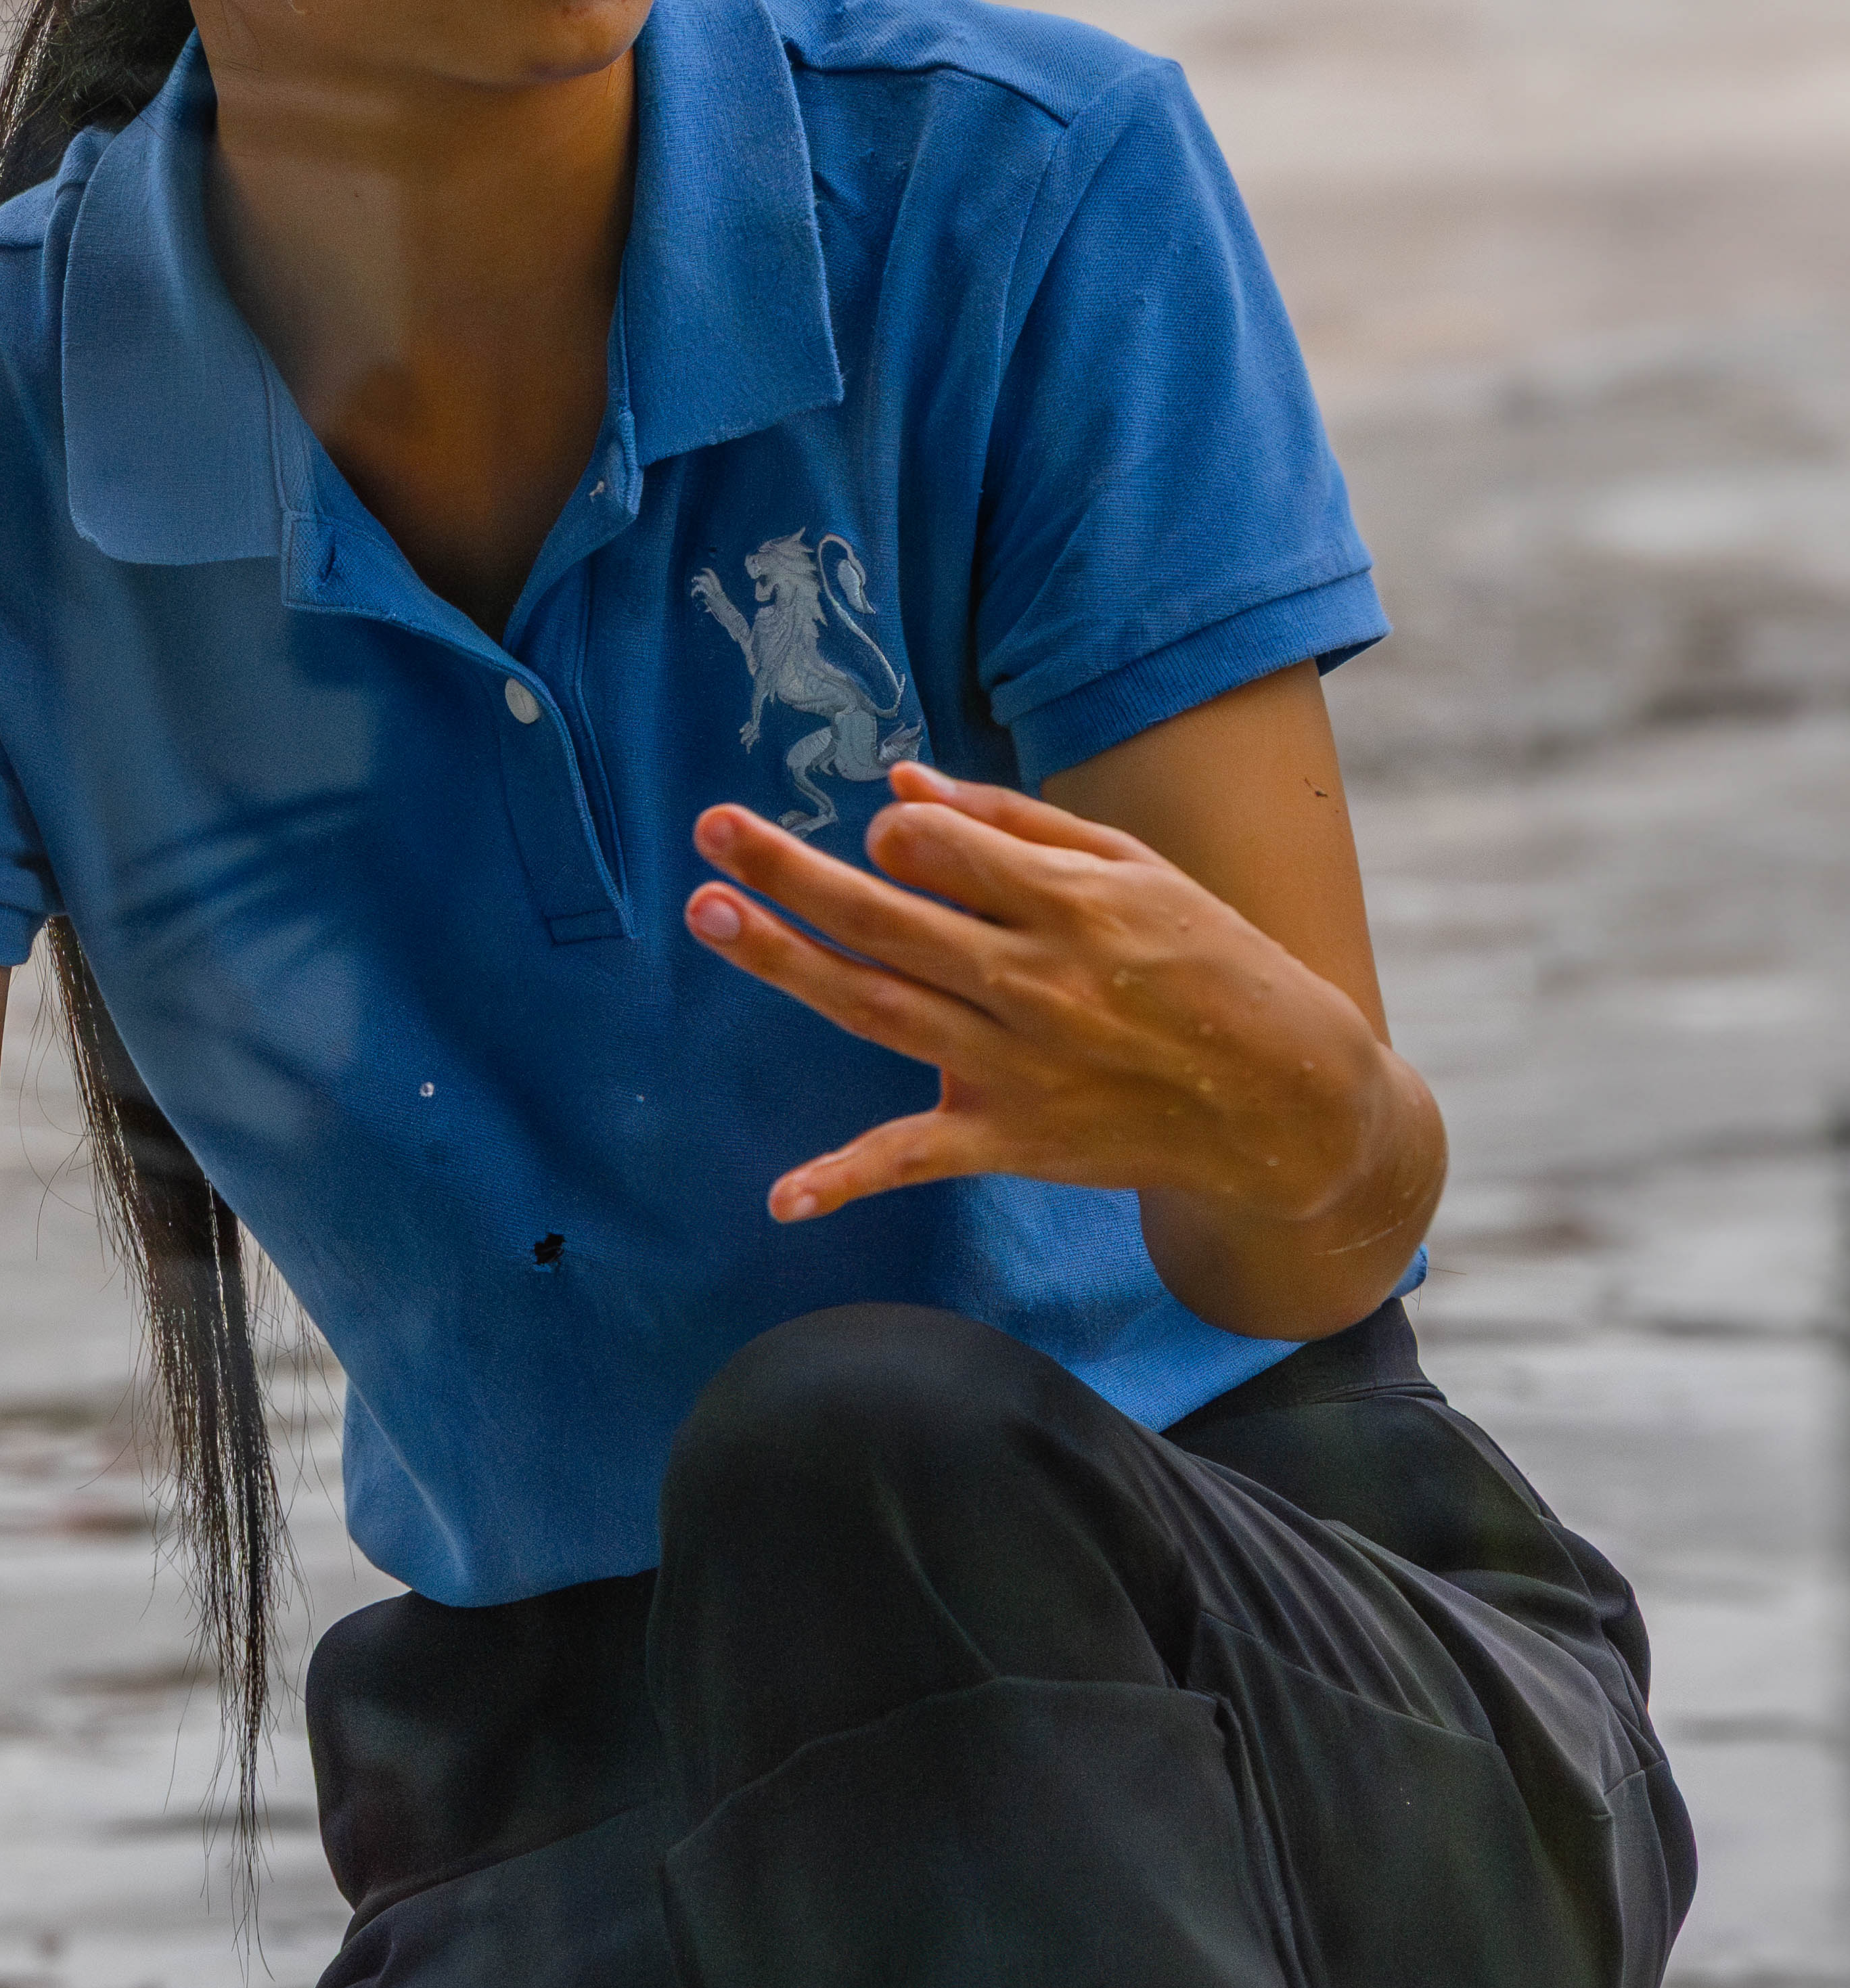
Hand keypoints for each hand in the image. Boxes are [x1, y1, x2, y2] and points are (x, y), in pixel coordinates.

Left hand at [685, 762, 1421, 1279]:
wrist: (1280, 1098)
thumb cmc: (1204, 963)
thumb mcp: (1133, 871)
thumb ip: (1013, 827)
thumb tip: (900, 790)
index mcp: (1071, 905)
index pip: (945, 852)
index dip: (897, 835)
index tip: (878, 832)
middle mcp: (1035, 982)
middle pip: (889, 919)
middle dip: (792, 870)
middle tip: (711, 827)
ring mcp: (1016, 1066)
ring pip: (877, 1007)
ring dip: (785, 962)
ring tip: (707, 910)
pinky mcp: (1011, 1140)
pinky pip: (915, 1158)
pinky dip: (847, 1178)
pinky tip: (783, 1197)